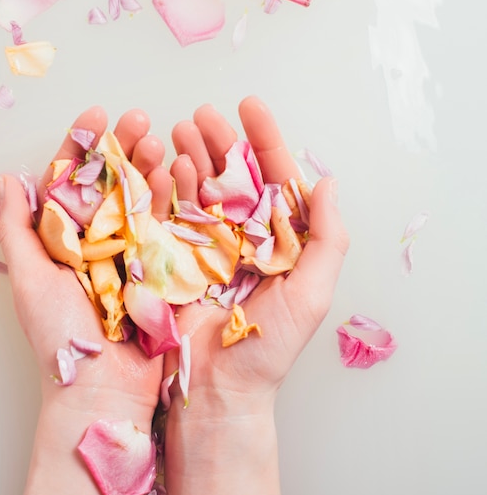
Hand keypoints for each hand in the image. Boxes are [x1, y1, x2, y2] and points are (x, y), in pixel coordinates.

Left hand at [0, 107, 170, 494]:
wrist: (104, 389)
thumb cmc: (61, 339)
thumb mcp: (32, 279)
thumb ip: (18, 229)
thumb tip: (6, 179)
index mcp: (61, 239)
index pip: (69, 180)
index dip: (82, 146)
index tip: (96, 115)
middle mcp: (96, 240)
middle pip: (109, 182)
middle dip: (123, 147)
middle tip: (138, 118)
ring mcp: (129, 251)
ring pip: (139, 198)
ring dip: (149, 166)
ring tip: (159, 139)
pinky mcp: (159, 266)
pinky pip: (165, 225)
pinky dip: (171, 198)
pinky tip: (177, 173)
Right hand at [163, 96, 348, 494]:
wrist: (218, 389)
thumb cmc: (267, 346)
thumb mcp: (310, 293)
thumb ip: (327, 238)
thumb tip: (329, 183)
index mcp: (278, 237)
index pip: (272, 177)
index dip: (264, 139)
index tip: (249, 105)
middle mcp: (241, 234)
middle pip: (231, 174)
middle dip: (219, 141)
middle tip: (203, 114)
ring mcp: (205, 243)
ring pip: (198, 186)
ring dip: (190, 154)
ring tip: (179, 128)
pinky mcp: (173, 256)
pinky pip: (170, 213)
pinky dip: (167, 186)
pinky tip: (165, 165)